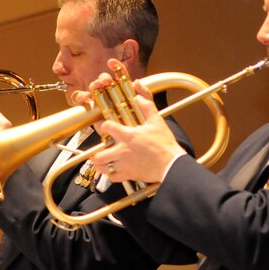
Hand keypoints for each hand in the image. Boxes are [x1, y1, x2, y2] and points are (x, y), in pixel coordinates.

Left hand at [88, 59, 185, 183]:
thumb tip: (138, 92)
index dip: (103, 125)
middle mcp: (122, 150)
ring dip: (100, 164)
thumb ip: (146, 105)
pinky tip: (113, 170)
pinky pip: (112, 177)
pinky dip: (110, 175)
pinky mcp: (128, 175)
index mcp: (127, 135)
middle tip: (100, 150)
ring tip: (103, 161)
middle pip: (98, 154)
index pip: (105, 127)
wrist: (171, 164)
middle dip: (97, 153)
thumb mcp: (157, 121)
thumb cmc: (165, 144)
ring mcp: (124, 164)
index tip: (106, 127)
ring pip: (102, 167)